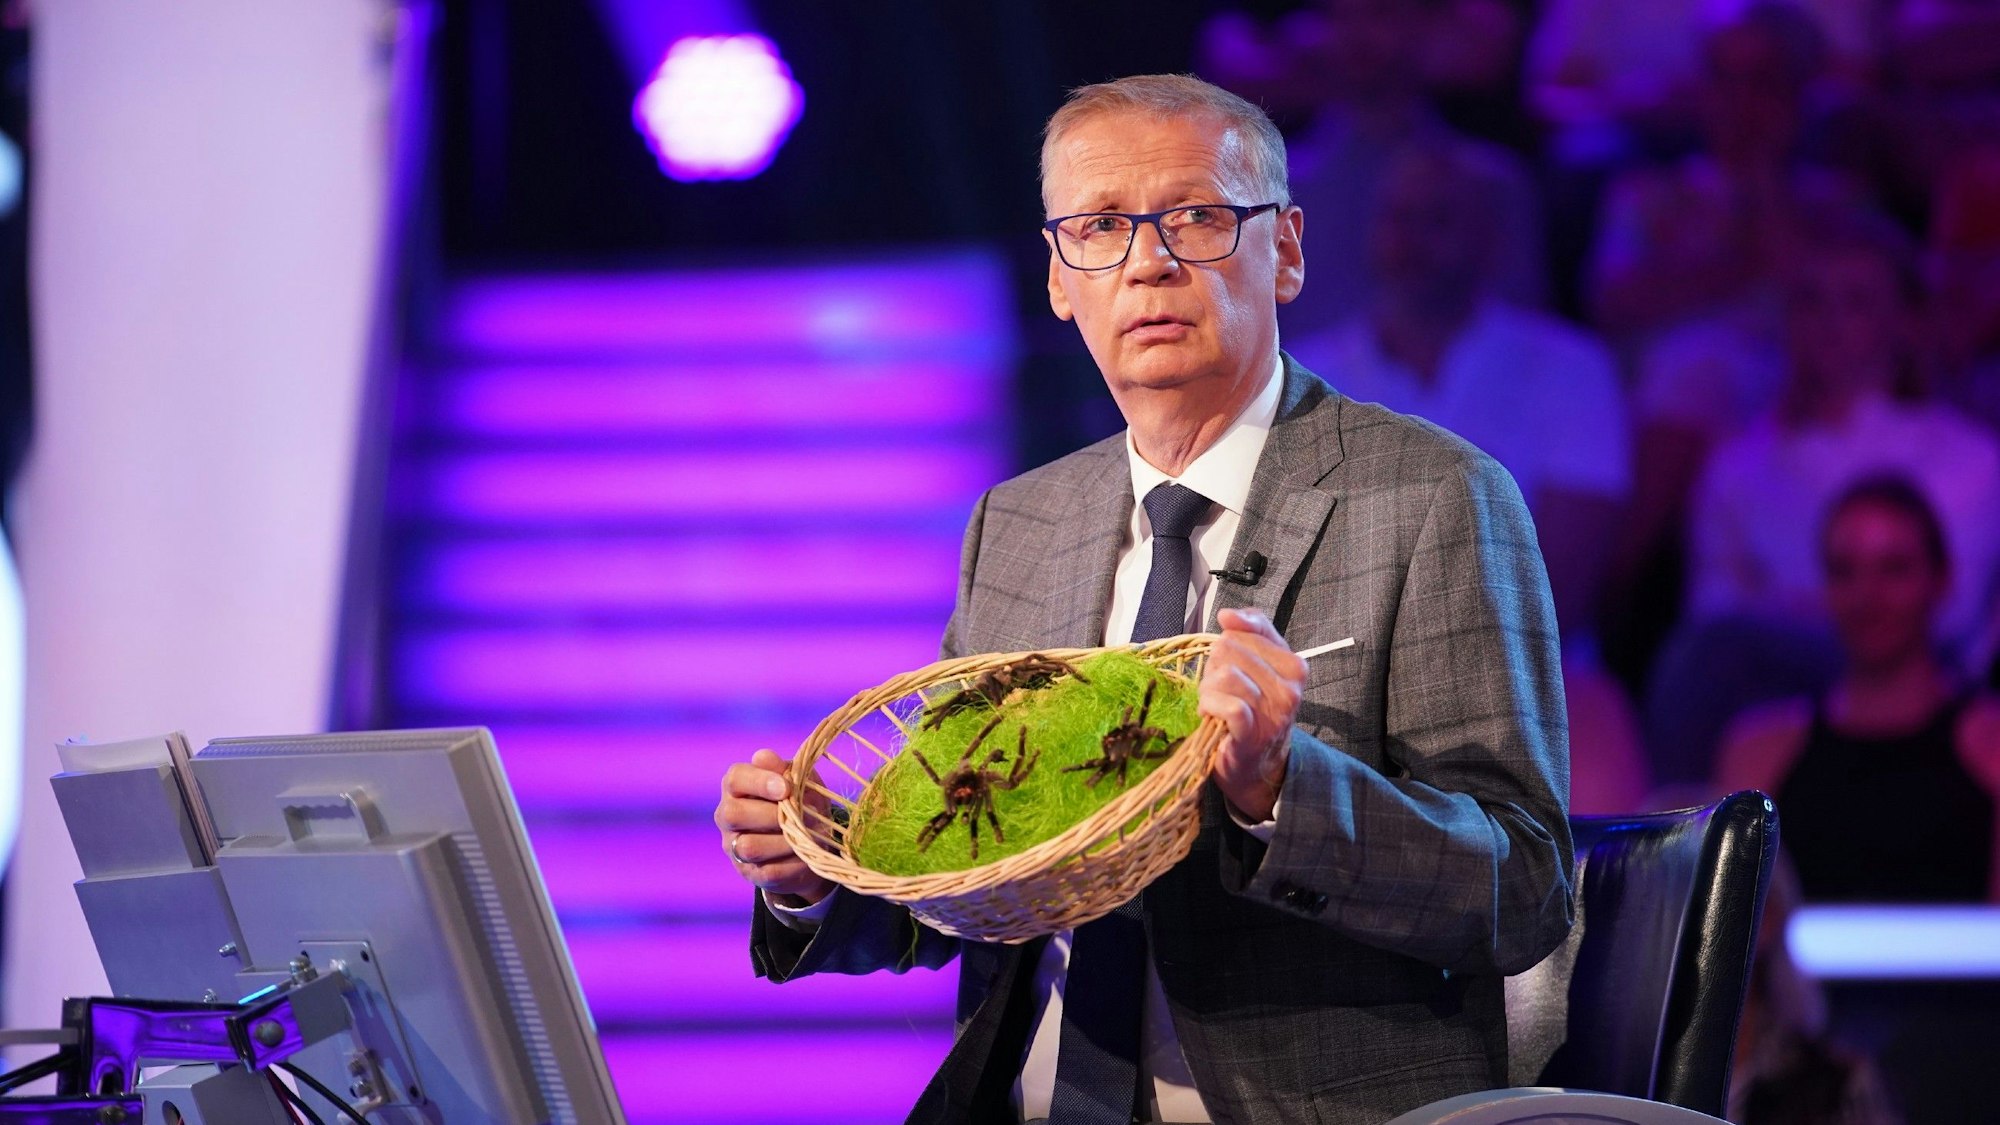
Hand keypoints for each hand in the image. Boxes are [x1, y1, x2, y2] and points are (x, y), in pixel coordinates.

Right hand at [715, 748, 833, 905]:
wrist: (809, 841)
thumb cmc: (800, 801)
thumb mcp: (799, 780)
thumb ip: (783, 768)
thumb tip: (764, 757)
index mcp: (737, 786)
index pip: (735, 779)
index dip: (759, 782)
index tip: (785, 788)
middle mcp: (727, 815)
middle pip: (733, 813)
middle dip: (771, 815)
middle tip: (799, 816)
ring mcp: (734, 846)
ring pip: (748, 847)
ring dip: (783, 842)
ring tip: (808, 835)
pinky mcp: (748, 872)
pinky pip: (767, 871)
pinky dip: (792, 863)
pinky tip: (806, 854)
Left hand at [1198, 608, 1305, 821]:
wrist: (1260, 765)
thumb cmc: (1254, 710)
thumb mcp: (1260, 664)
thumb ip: (1252, 630)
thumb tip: (1228, 614)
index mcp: (1294, 665)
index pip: (1243, 632)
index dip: (1226, 647)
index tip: (1231, 666)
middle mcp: (1290, 687)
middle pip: (1229, 650)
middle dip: (1215, 669)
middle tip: (1221, 692)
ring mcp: (1274, 712)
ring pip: (1225, 676)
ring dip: (1208, 691)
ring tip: (1214, 705)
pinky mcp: (1253, 734)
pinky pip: (1226, 705)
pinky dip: (1210, 707)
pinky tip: (1210, 716)